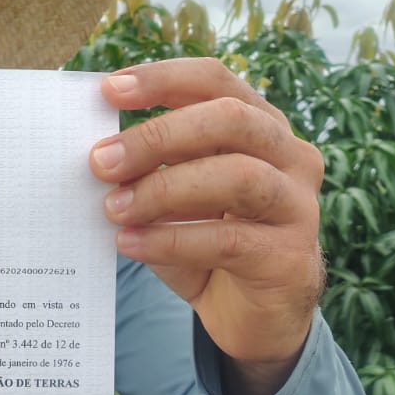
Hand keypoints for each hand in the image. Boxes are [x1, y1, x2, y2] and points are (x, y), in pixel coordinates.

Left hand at [90, 59, 325, 394]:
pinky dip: (171, 239)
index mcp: (259, 125)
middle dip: (158, 135)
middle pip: (230, 119)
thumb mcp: (173, 196)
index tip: (108, 90)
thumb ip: (147, 170)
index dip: (163, 79)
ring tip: (113, 208)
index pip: (214, 80)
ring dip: (165, 189)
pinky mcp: (291, 256)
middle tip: (100, 161)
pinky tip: (131, 244)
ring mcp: (298, 205)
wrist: (251, 316)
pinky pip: (228, 240)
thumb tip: (95, 153)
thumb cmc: (206, 242)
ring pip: (238, 176)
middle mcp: (290, 155)